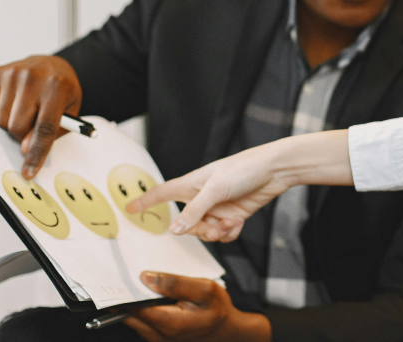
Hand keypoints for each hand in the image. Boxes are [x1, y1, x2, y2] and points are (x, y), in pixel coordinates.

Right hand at [0, 55, 81, 178]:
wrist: (51, 64)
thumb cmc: (62, 92)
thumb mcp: (70, 111)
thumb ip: (52, 133)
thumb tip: (23, 149)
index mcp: (58, 87)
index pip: (45, 128)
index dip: (36, 153)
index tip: (29, 172)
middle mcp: (34, 77)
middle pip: (18, 127)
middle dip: (23, 136)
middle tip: (32, 126)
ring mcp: (14, 73)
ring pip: (2, 120)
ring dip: (12, 124)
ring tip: (27, 110)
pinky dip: (2, 112)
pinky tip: (16, 101)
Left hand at [124, 272, 269, 341]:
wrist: (225, 330)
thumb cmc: (217, 310)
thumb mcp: (205, 289)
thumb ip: (176, 283)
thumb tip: (147, 277)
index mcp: (169, 323)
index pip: (134, 307)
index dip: (126, 290)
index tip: (121, 275)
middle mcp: (158, 335)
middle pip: (128, 315)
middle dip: (126, 296)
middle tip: (125, 276)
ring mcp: (156, 339)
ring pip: (132, 320)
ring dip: (132, 302)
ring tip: (138, 284)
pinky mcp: (156, 337)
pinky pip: (139, 322)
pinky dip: (140, 309)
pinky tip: (148, 296)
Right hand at [130, 142, 291, 241]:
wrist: (274, 171)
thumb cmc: (243, 169)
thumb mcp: (215, 189)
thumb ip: (194, 211)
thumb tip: (174, 230)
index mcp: (191, 184)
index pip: (162, 193)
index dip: (145, 201)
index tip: (128, 208)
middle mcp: (202, 197)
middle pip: (186, 224)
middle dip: (199, 230)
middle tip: (213, 226)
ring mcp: (217, 207)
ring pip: (205, 232)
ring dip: (217, 231)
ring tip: (230, 221)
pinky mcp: (232, 215)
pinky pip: (223, 234)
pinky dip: (230, 231)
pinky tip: (239, 221)